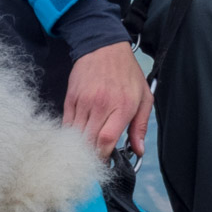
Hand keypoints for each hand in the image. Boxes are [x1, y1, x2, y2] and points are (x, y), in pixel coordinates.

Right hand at [63, 42, 152, 157]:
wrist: (103, 48)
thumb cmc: (127, 73)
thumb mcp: (144, 97)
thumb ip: (140, 126)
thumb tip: (139, 150)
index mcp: (122, 106)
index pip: (107, 139)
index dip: (104, 156)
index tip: (106, 163)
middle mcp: (101, 105)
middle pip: (89, 141)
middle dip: (92, 156)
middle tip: (96, 161)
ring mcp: (83, 102)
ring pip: (76, 135)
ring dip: (80, 147)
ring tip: (87, 152)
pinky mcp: (71, 99)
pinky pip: (67, 124)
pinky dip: (71, 135)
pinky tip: (78, 139)